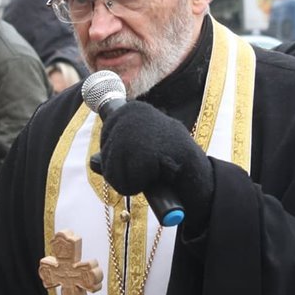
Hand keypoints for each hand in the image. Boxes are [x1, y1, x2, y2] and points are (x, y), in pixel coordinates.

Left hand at [98, 101, 212, 226]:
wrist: (200, 179)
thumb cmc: (167, 168)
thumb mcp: (137, 158)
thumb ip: (115, 157)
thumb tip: (94, 161)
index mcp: (133, 109)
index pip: (106, 134)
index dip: (117, 154)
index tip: (140, 156)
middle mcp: (136, 112)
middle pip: (106, 151)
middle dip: (120, 170)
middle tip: (146, 170)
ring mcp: (144, 127)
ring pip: (113, 166)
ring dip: (129, 180)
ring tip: (152, 174)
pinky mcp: (152, 147)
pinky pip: (126, 176)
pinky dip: (137, 185)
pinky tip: (156, 179)